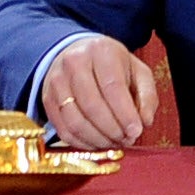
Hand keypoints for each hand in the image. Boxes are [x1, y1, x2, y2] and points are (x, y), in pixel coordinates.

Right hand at [40, 36, 160, 149]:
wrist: (78, 54)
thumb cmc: (112, 66)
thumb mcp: (138, 71)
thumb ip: (147, 96)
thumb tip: (144, 122)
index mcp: (100, 51)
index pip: (112, 87)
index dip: (125, 114)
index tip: (136, 131)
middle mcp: (74, 62)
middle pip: (92, 106)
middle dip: (112, 130)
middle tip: (126, 140)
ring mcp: (56, 81)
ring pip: (75, 121)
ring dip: (97, 139)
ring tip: (113, 143)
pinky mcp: (47, 99)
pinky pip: (63, 129)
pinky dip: (82, 143)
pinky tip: (97, 143)